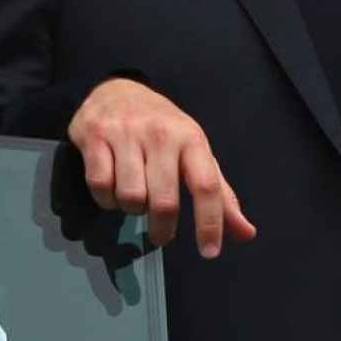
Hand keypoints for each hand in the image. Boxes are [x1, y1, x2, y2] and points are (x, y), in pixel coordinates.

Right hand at [68, 79, 256, 258]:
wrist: (116, 89)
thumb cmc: (162, 127)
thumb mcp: (195, 153)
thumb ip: (220, 194)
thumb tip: (246, 233)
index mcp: (191, 139)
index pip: (206, 186)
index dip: (210, 223)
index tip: (209, 252)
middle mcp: (160, 134)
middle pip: (164, 201)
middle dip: (163, 229)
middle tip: (161, 235)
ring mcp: (125, 134)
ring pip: (130, 197)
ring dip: (131, 210)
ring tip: (134, 200)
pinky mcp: (95, 137)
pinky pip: (100, 186)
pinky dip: (106, 200)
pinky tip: (112, 191)